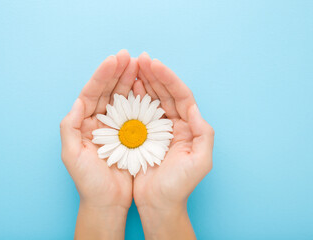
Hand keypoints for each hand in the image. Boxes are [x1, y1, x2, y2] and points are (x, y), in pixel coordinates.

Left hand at [60, 50, 137, 238]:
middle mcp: (98, 121)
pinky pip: (135, 112)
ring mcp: (115, 127)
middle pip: (108, 91)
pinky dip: (140, 98)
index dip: (102, 76)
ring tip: (139, 65)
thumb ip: (70, 127)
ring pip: (122, 98)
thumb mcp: (72, 155)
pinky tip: (146, 87)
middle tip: (129, 57)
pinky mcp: (130, 135)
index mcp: (83, 122)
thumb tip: (78, 101)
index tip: (114, 60)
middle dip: (117, 73)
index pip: (92, 93)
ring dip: (129, 81)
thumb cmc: (88, 181)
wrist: (108, 201)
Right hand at [133, 52, 214, 238]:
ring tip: (133, 67)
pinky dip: (134, 99)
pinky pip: (139, 112)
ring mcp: (159, 129)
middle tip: (140, 59)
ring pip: (152, 99)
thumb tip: (196, 109)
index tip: (154, 64)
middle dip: (154, 75)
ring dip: (144, 82)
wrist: (159, 204)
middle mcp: (176, 124)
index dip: (168, 78)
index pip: (181, 96)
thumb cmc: (179, 186)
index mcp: (190, 127)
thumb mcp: (200, 162)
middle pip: (166, 93)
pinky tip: (127, 88)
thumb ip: (203, 134)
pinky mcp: (144, 135)